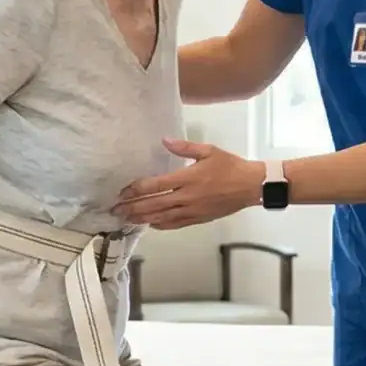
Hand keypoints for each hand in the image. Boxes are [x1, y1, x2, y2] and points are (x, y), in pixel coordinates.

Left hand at [114, 139, 260, 229]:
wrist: (251, 186)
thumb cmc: (230, 166)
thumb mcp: (208, 151)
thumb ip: (184, 147)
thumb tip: (164, 140)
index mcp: (187, 178)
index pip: (155, 185)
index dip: (136, 189)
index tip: (122, 191)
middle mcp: (186, 197)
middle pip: (154, 204)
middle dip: (133, 207)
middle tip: (115, 210)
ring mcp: (192, 210)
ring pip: (162, 217)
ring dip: (143, 218)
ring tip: (127, 219)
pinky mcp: (198, 219)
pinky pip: (176, 224)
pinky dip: (161, 225)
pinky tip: (151, 224)